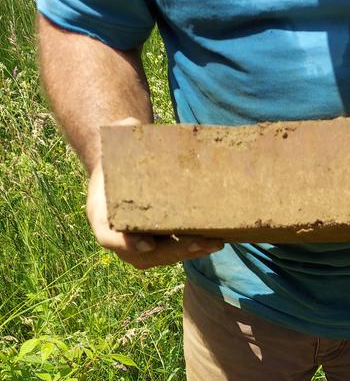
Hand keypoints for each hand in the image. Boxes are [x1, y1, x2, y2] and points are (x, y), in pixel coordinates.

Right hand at [86, 118, 224, 269]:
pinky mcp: (158, 248)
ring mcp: (139, 248)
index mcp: (101, 217)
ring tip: (215, 242)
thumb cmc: (118, 160)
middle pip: (146, 254)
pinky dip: (195, 248)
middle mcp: (119, 240)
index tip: (148, 244)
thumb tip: (133, 123)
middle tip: (197, 242)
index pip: (110, 238)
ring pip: (165, 257)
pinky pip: (175, 253)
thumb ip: (121, 136)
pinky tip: (216, 240)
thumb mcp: (115, 146)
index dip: (127, 243)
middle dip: (174, 250)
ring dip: (191, 251)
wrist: (124, 175)